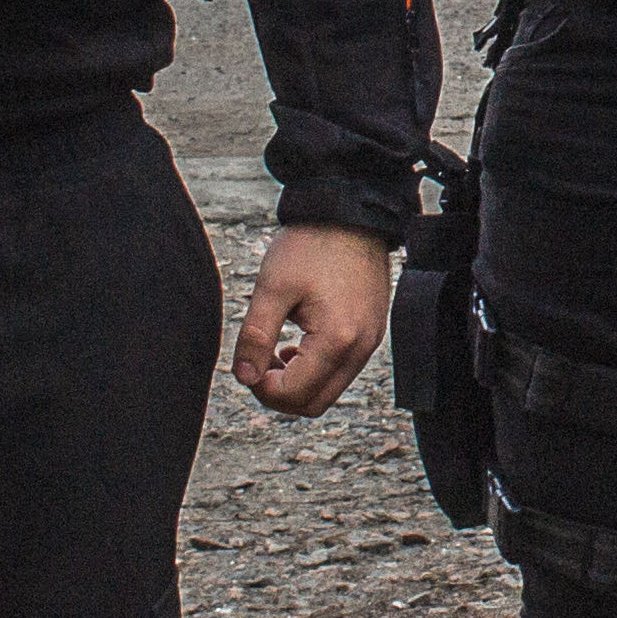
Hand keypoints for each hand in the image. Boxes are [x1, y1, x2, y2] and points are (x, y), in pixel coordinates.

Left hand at [235, 224, 394, 416]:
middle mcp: (361, 348)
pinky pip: (342, 372)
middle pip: (315, 404)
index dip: (262, 389)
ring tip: (276, 352)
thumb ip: (255, 336)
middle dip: (279, 394)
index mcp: (337, 339)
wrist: (350, 214)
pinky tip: (298, 344)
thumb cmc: (312, 244)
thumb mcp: (272, 287)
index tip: (247, 365)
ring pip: (329, 392)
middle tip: (258, 365)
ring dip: (298, 384)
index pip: (295, 394)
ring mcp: (370, 342)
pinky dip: (316, 371)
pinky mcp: (372, 333)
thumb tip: (245, 377)